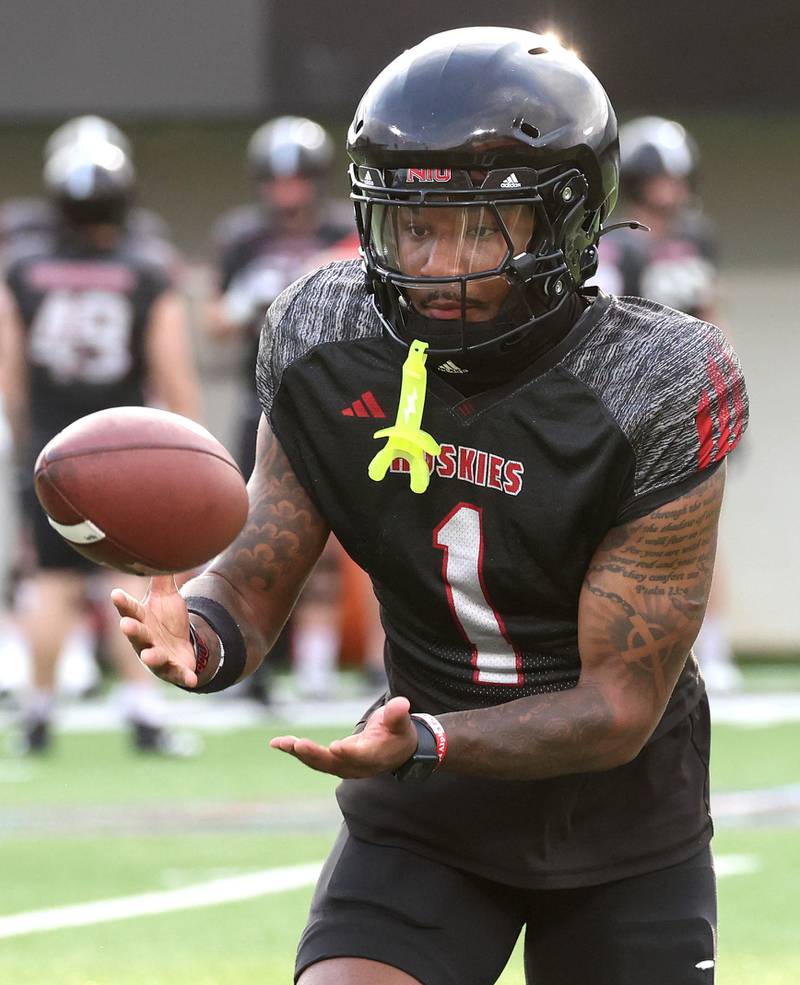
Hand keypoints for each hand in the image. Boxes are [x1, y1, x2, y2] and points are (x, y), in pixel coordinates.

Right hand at [110, 576, 196, 687]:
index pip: (130, 609)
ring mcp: (158, 656)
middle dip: (132, 630)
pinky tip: (192, 679)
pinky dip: (184, 676)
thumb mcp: (167, 597)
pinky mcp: (173, 670)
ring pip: (153, 657)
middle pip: (137, 634)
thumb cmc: (168, 621)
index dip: (123, 603)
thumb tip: (160, 550)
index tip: (116, 593)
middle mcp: (145, 640)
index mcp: (142, 619)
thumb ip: (163, 579)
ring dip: (151, 657)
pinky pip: (178, 674)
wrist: (183, 648)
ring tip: (149, 656)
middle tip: (125, 624)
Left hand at [270, 696, 417, 778]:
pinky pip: (312, 759)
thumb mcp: (401, 722)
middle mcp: (356, 765)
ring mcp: (343, 766)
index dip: (348, 752)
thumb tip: (401, 703)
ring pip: (319, 763)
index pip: (360, 756)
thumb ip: (398, 714)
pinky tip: (278, 743)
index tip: (335, 747)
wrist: (396, 751)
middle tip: (298, 745)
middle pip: (333, 763)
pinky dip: (296, 751)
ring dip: (299, 753)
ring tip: (281, 743)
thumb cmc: (398, 733)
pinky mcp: (332, 762)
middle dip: (315, 755)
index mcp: (374, 756)